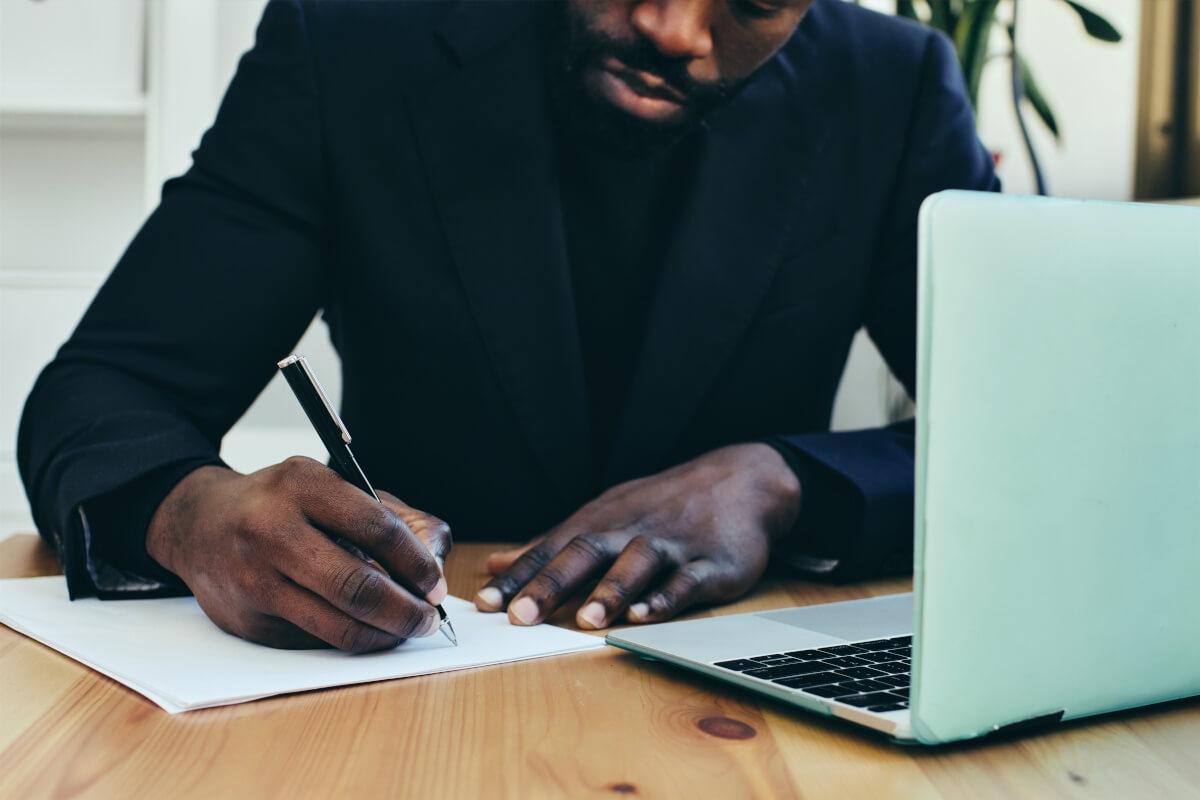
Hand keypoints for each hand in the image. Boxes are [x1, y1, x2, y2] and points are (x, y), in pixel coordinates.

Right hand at [146, 457, 451, 652]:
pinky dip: (349, 639)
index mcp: (302, 484)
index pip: (376, 528)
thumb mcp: (324, 485)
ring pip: (337, 625)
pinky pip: (314, 639)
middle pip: (358, 586)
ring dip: (384, 635)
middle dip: (406, 611)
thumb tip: (434, 564)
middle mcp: (273, 530)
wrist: (199, 524)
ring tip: (406, 630)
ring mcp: (256, 578)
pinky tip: (366, 630)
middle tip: (428, 619)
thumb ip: (379, 516)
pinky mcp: (248, 619)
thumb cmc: (280, 504)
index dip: (416, 563)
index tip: (435, 583)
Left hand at [473, 443, 800, 628]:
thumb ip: (551, 544)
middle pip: (586, 553)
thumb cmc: (660, 505)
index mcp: (600, 522)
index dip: (518, 577)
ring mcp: (670, 545)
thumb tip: (498, 563)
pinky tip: (648, 615)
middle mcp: (629, 530)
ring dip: (612, 590)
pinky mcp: (710, 563)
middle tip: (521, 615)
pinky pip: (686, 581)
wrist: (740, 481)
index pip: (550, 549)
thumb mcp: (603, 515)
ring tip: (588, 620)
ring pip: (637, 565)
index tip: (484, 604)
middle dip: (552, 584)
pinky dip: (667, 597)